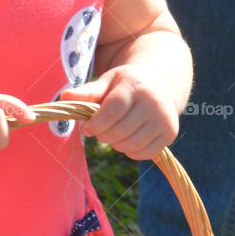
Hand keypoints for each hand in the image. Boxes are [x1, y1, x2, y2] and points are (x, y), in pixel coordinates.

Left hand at [61, 67, 179, 159]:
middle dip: (103, 135)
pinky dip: (130, 151)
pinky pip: (145, 153)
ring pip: (131, 144)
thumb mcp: (107, 81)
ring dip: (115, 144)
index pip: (113, 111)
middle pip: (120, 130)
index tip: (88, 127)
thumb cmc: (125, 84)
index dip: (96, 123)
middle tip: (99, 131)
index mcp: (135, 87)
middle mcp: (154, 103)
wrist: (159, 83)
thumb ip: (87, 91)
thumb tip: (64, 96)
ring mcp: (164, 120)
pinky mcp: (170, 134)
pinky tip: (126, 140)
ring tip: (111, 133)